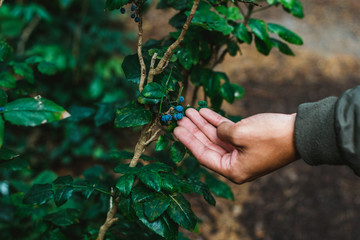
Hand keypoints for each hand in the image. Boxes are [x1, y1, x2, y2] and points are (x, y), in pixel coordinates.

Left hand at [173, 108, 297, 183]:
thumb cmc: (271, 136)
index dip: (187, 141)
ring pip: (216, 136)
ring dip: (203, 123)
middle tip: (179, 118)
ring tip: (189, 111)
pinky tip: (204, 111)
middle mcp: (235, 164)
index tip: (174, 130)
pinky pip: (227, 131)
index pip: (202, 155)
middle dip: (193, 130)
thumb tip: (216, 129)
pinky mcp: (248, 140)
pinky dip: (216, 121)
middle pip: (207, 145)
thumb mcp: (240, 133)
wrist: (301, 132)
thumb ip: (221, 132)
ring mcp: (241, 152)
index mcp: (232, 170)